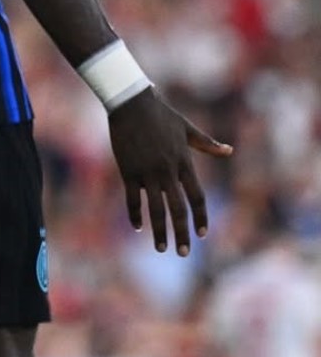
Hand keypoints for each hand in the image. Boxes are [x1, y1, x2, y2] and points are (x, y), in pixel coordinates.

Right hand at [108, 88, 233, 256]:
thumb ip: (207, 144)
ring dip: (159, 231)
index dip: (200, 217)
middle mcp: (167, 171)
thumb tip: (229, 151)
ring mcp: (147, 172)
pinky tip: (137, 227)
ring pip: (155, 208)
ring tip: (161, 248)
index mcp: (184, 162)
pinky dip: (135, 214)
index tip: (202, 234)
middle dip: (182, 233)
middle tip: (184, 253)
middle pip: (178, 209)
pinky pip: (132, 199)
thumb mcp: (187, 129)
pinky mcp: (128, 171)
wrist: (131, 103)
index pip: (197, 197)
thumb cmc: (160, 114)